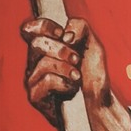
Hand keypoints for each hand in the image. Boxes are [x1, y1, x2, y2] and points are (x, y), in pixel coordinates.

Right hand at [20, 16, 130, 130]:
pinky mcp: (35, 96)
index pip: (30, 29)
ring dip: (67, 69)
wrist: (100, 103)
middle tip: (77, 59)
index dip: (44, 27)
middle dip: (62, 50)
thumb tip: (66, 35)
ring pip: (43, 63)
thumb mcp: (93, 45)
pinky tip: (71, 88)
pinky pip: (46, 82)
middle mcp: (35, 62)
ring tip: (78, 77)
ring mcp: (32, 79)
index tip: (63, 35)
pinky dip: (64, 83)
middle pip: (37, 44)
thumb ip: (81, 27)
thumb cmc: (93, 75)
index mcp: (45, 47)